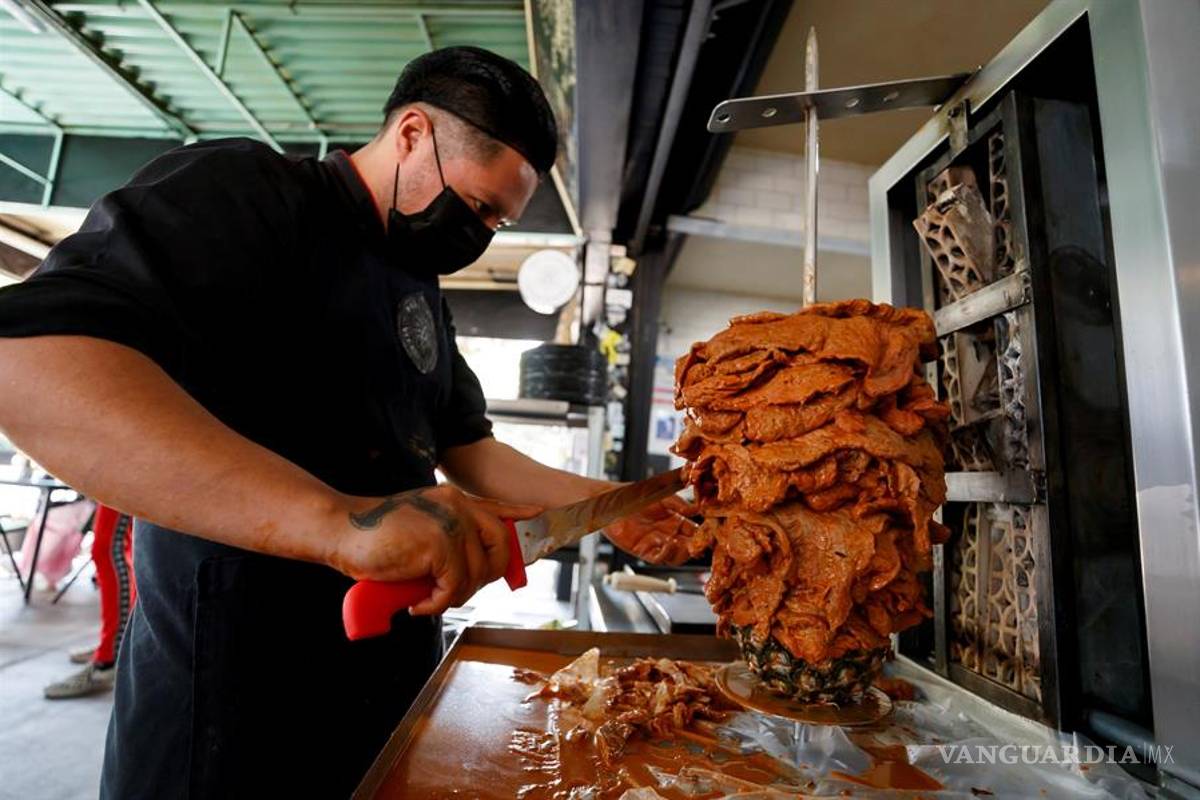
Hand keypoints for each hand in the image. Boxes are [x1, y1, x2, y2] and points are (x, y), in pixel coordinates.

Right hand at [330, 484, 540, 614]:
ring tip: (426, 600)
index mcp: (454, 499)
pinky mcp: (440, 545)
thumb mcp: (418, 525)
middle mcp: (459, 506)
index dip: (519, 514)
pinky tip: (418, 605)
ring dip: (454, 597)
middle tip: (454, 592)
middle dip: (486, 577)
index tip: (536, 516)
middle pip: (500, 546)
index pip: (497, 507)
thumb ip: (445, 535)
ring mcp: (451, 523)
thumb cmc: (372, 534)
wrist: (340, 529)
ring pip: (477, 574)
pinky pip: (455, 587)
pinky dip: (438, 604)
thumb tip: (471, 568)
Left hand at [604, 494, 698, 565]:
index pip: (695, 532)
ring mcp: (657, 543)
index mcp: (676, 521)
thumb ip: (681, 504)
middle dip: (697, 547)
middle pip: (689, 547)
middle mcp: (668, 534)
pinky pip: (659, 558)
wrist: (613, 501)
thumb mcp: (664, 497)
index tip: (711, 533)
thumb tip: (698, 509)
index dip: (704, 534)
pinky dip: (667, 553)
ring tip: (686, 545)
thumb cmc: (636, 496)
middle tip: (702, 544)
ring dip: (684, 553)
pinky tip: (669, 544)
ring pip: (677, 556)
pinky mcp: (644, 551)